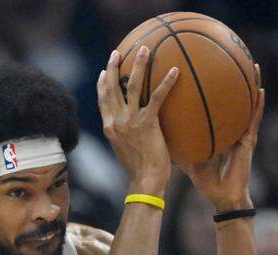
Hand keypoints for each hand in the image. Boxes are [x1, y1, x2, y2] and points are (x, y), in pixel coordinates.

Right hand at [97, 47, 178, 194]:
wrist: (144, 182)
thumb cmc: (139, 170)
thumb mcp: (125, 150)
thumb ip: (126, 135)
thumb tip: (134, 128)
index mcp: (110, 127)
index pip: (102, 100)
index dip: (102, 83)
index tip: (103, 71)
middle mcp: (116, 121)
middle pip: (111, 87)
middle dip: (113, 66)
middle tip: (117, 52)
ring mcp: (130, 121)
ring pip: (131, 86)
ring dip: (138, 65)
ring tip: (145, 50)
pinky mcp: (147, 124)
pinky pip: (157, 97)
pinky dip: (166, 83)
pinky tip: (175, 71)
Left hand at [181, 65, 264, 211]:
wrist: (221, 196)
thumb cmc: (206, 181)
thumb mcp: (189, 158)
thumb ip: (178, 144)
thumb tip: (158, 132)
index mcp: (217, 132)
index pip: (214, 109)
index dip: (213, 93)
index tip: (208, 73)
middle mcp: (230, 130)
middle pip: (231, 101)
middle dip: (232, 82)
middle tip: (231, 58)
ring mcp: (241, 135)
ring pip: (247, 105)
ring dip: (252, 86)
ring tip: (254, 66)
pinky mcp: (248, 142)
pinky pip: (253, 120)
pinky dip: (258, 106)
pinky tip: (260, 91)